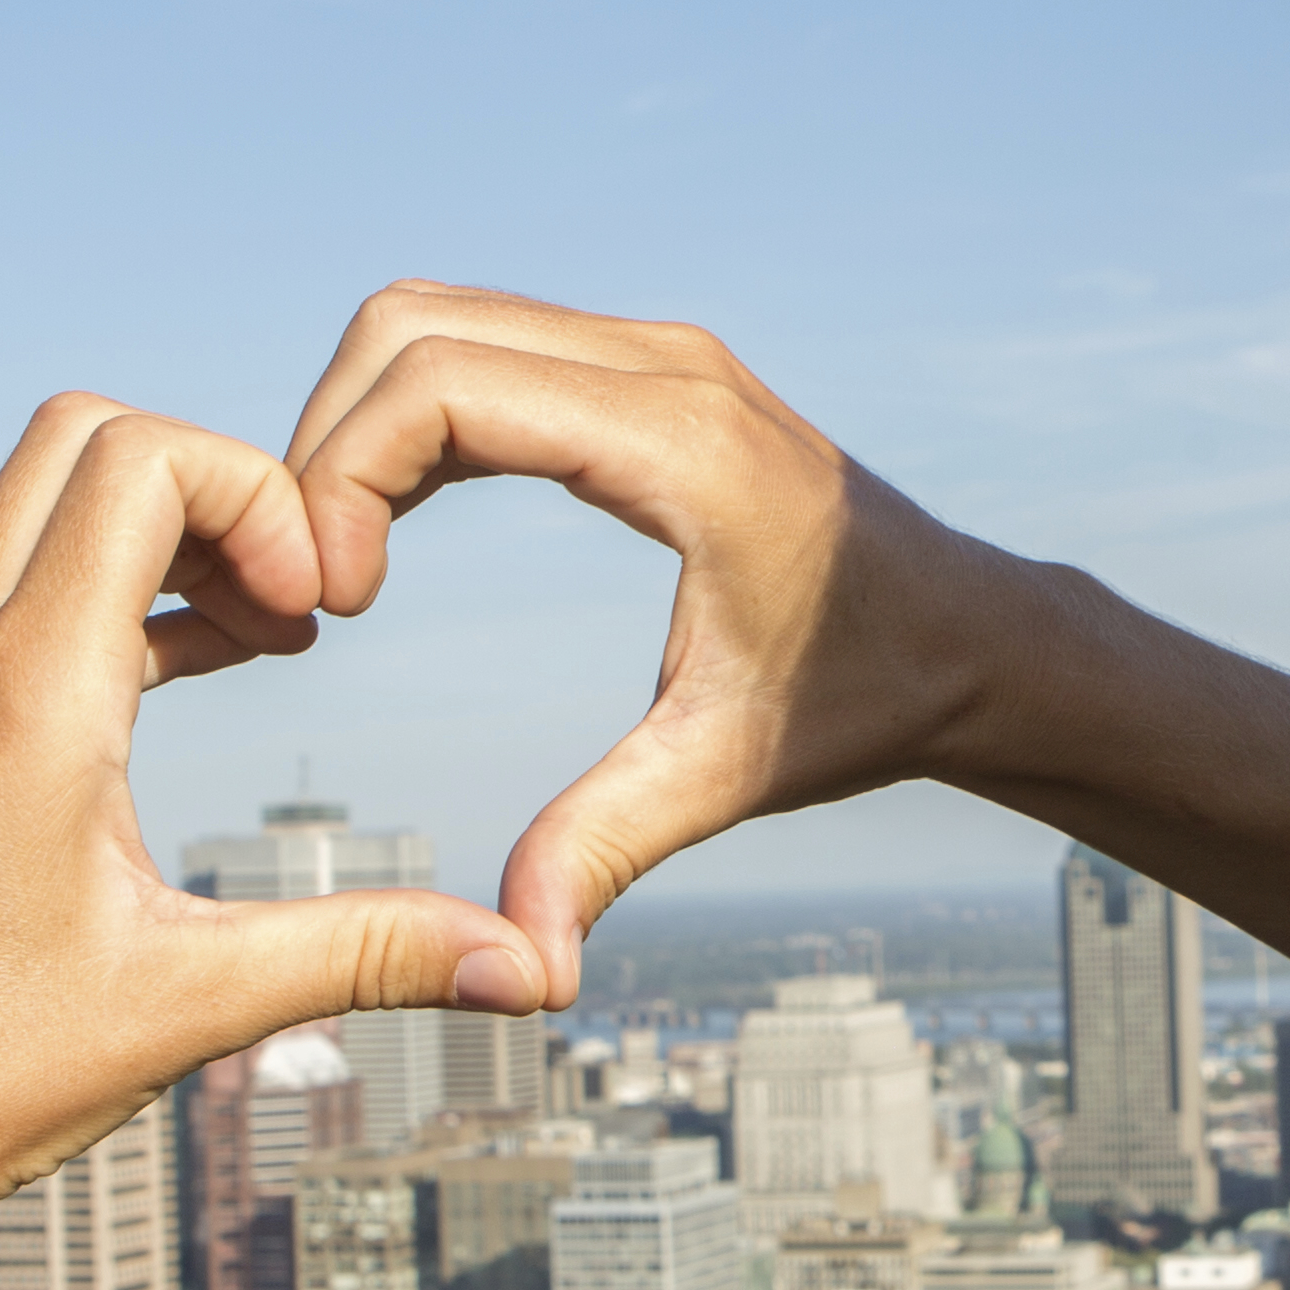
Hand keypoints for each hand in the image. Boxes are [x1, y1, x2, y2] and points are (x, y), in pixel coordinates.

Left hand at [0, 394, 542, 1282]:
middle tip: (297, 609)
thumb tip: (529, 968)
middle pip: (82, 439)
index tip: (320, 617)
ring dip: (160, 540)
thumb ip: (369, 955)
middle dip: (217, 487)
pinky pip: (4, 592)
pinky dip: (103, 595)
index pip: (142, 458)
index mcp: (24, 695)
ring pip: (35, 510)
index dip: (261, 494)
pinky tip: (185, 682)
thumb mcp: (194, 1004)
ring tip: (265, 642)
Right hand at [284, 284, 1045, 1004]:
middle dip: (327, 443)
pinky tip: (394, 527)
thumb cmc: (863, 698)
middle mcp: (664, 365)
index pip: (439, 385)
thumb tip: (522, 967)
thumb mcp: (725, 774)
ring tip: (343, 565)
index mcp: (677, 442)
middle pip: (411, 327)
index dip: (344, 479)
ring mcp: (657, 354)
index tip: (336, 608)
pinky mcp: (648, 371)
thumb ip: (605, 847)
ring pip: (438, 323)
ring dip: (362, 425)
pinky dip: (414, 417)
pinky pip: (487, 346)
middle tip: (316, 588)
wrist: (973, 640)